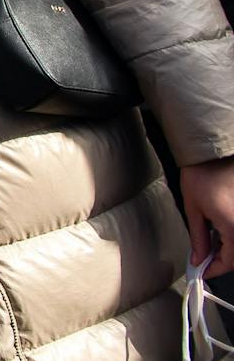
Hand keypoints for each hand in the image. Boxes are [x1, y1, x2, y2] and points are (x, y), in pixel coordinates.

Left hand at [181, 155, 233, 275]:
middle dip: (221, 260)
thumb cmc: (201, 176)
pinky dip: (232, 237)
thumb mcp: (194, 210)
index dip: (215, 270)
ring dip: (228, 249)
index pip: (230, 262)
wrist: (213, 152)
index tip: (201, 272)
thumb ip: (199, 239)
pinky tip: (219, 231)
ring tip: (208, 243)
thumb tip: (199, 259)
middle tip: (202, 259)